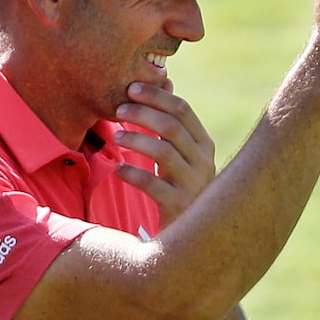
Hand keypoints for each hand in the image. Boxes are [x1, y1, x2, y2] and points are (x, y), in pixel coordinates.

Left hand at [110, 80, 217, 230]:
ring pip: (163, 152)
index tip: (130, 89)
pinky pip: (154, 185)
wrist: (190, 236)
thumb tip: (166, 82)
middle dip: (142, 114)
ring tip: (115, 137)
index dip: (156, 96)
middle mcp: (204, 163)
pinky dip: (133, 174)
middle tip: (118, 110)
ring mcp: (194, 186)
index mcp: (204, 145)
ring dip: (135, 139)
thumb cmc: (179, 189)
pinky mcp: (180, 208)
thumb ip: (173, 123)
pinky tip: (118, 170)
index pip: (183, 109)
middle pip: (172, 126)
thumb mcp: (180, 155)